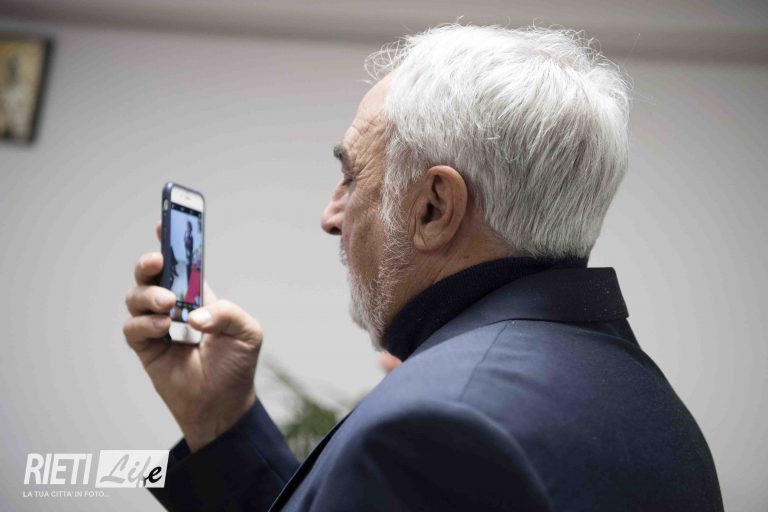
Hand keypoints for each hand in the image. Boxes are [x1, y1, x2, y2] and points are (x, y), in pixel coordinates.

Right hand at [123, 224, 262, 451]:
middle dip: (150, 262)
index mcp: (199, 295)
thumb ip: (228, 314)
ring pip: (135, 296)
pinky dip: (145, 323)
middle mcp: (174, 305)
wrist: (225, 403)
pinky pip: (133, 327)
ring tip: (168, 304)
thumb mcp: (247, 332)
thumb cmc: (237, 365)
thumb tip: (195, 314)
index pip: (182, 263)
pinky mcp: (147, 348)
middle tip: (158, 262)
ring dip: (149, 295)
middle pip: (151, 274)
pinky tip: (163, 326)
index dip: (172, 242)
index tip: (166, 221)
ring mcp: (157, 325)